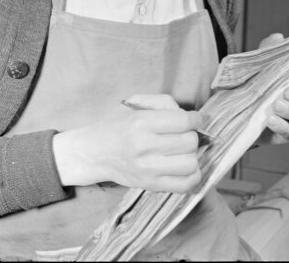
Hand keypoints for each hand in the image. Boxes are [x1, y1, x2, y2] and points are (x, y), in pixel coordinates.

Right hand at [53, 94, 201, 192]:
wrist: (93, 153)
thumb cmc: (115, 125)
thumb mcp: (133, 103)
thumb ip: (163, 102)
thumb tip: (190, 116)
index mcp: (141, 123)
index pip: (184, 122)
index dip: (195, 119)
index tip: (194, 119)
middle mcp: (145, 147)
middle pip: (190, 142)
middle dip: (191, 135)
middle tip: (182, 134)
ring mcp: (148, 170)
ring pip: (190, 163)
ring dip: (191, 155)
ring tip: (181, 151)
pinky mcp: (151, 186)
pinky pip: (185, 185)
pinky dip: (192, 176)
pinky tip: (183, 167)